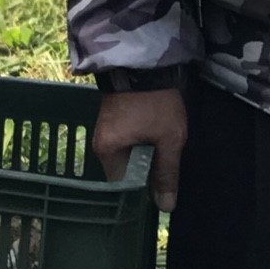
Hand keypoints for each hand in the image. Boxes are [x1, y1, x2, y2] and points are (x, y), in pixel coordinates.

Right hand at [93, 85, 185, 211]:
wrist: (146, 61)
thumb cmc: (157, 103)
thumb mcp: (169, 139)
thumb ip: (167, 174)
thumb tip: (165, 207)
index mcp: (108, 150)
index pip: (121, 186)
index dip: (140, 193)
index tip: (160, 192)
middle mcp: (100, 141)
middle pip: (123, 171)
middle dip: (145, 175)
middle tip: (167, 174)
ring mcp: (105, 129)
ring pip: (126, 157)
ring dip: (145, 159)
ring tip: (164, 156)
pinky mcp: (112, 119)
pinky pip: (125, 143)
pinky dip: (140, 146)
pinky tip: (156, 143)